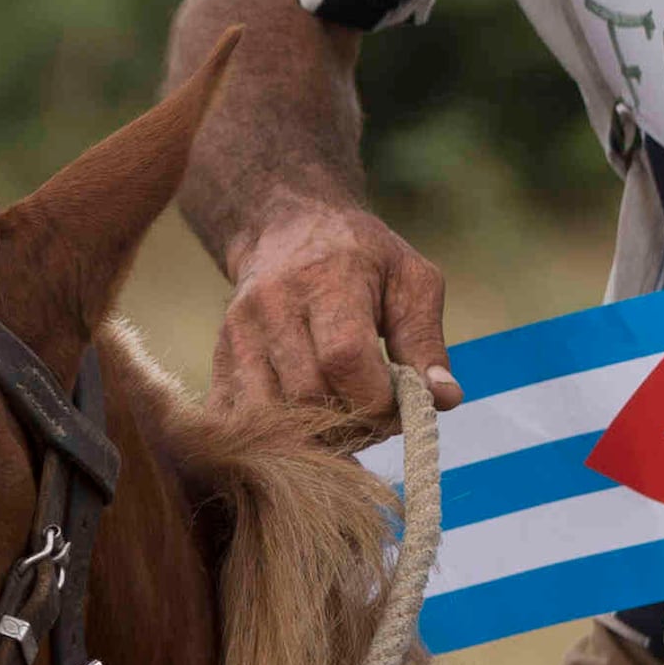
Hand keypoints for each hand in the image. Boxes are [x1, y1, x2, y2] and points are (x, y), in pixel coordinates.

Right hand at [210, 201, 457, 427]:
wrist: (286, 226)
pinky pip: (238, 418)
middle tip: (377, 414)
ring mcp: (239, 334)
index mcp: (324, 280)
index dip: (379, 400)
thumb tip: (443, 399)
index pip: (345, 360)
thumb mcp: (410, 281)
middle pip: (307, 396)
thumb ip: (426, 341)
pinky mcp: (220, 358)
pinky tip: (308, 426)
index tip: (401, 405)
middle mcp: (271, 307)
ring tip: (345, 419)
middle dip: (353, 422)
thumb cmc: (361, 256)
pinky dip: (276, 437)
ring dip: (316, 436)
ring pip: (270, 416)